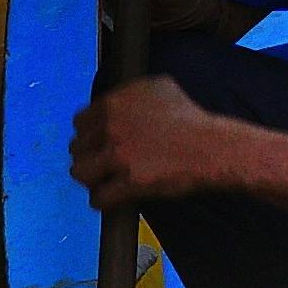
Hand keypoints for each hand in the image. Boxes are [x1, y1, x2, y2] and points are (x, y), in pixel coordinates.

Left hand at [70, 67, 227, 210]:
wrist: (211, 146)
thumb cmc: (189, 116)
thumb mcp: (159, 87)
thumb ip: (129, 93)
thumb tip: (114, 102)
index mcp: (114, 102)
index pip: (80, 122)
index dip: (91, 134)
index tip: (100, 142)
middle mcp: (111, 126)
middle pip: (77, 148)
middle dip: (91, 155)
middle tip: (106, 162)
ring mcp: (119, 154)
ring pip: (81, 172)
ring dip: (93, 178)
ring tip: (107, 180)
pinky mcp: (128, 181)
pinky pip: (98, 197)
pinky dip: (104, 199)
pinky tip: (115, 196)